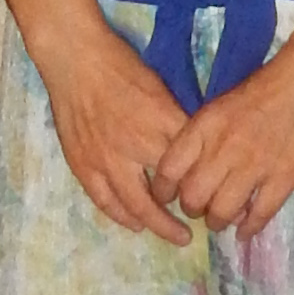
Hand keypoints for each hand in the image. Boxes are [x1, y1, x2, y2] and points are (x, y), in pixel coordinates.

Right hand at [27, 15, 200, 242]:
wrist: (74, 60)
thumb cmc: (121, 67)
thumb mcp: (161, 87)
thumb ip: (177, 120)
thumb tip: (199, 147)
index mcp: (160, 122)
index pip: (191, 163)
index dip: (207, 182)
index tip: (219, 194)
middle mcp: (137, 145)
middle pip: (169, 191)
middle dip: (188, 211)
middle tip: (203, 225)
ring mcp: (107, 160)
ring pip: (137, 205)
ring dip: (158, 223)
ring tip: (175, 234)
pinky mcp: (84, 166)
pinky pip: (105, 201)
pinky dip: (122, 217)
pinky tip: (136, 225)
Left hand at [153, 30, 293, 238]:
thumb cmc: (260, 91)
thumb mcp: (218, 108)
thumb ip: (201, 140)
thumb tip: (187, 173)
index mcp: (205, 127)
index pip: (169, 169)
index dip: (163, 190)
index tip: (168, 197)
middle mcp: (225, 149)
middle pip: (193, 197)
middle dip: (192, 209)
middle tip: (200, 208)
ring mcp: (255, 166)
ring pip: (222, 212)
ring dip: (218, 221)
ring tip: (222, 219)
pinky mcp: (283, 178)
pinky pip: (259, 215)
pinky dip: (249, 229)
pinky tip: (245, 231)